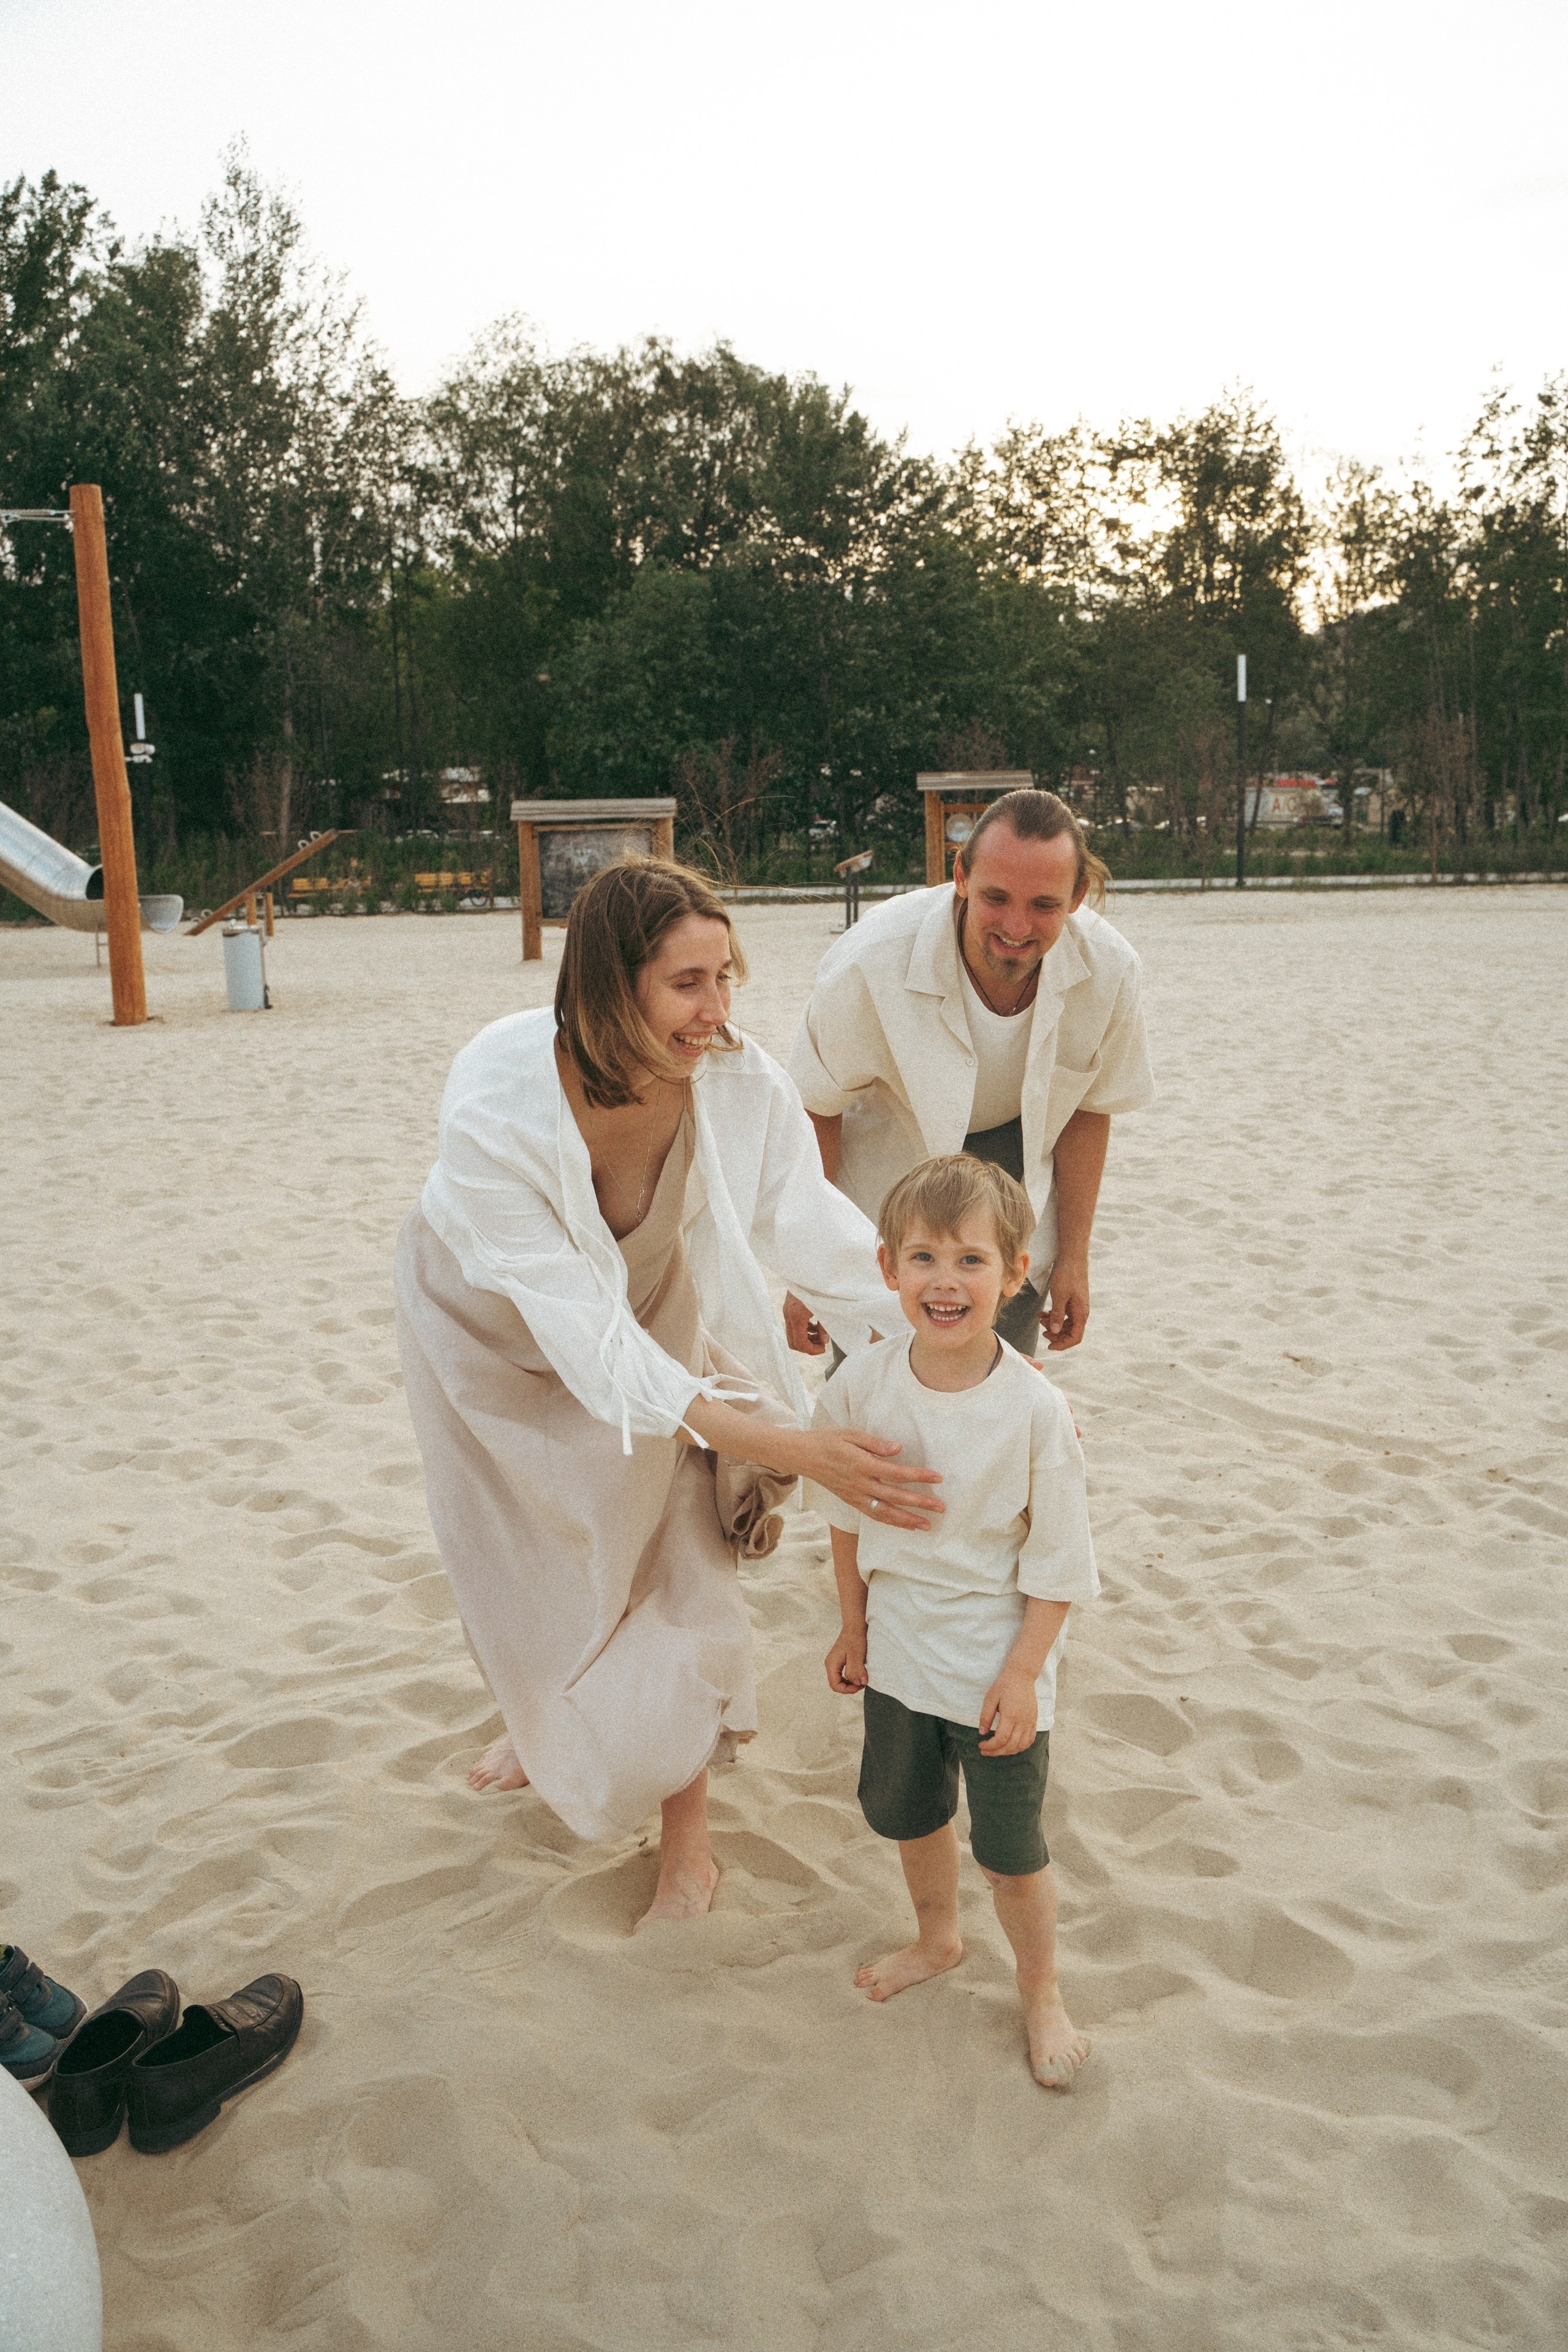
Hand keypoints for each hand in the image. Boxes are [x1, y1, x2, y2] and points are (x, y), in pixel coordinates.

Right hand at [784, 1291, 827, 1354]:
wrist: (809, 1266)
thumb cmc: (820, 1286)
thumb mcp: (826, 1307)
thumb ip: (825, 1326)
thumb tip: (824, 1340)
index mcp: (797, 1315)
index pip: (800, 1343)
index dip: (812, 1350)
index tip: (823, 1348)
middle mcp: (788, 1314)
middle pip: (792, 1342)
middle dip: (807, 1347)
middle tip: (821, 1344)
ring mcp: (786, 1310)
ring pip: (792, 1334)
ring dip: (805, 1339)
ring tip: (821, 1335)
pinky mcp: (789, 1307)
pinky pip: (792, 1325)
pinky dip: (803, 1330)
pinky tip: (815, 1325)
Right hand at [798, 1427, 943, 1530]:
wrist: (802, 1456)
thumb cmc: (827, 1440)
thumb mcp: (850, 1433)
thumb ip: (875, 1442)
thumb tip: (898, 1448)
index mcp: (861, 1464)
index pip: (895, 1473)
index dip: (918, 1477)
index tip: (937, 1478)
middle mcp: (859, 1484)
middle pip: (894, 1497)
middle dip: (919, 1504)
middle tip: (941, 1508)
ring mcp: (854, 1496)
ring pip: (884, 1513)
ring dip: (907, 1521)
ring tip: (927, 1525)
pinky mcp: (851, 1502)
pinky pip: (873, 1515)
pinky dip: (891, 1522)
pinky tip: (905, 1525)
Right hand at [825, 1627, 868, 1692]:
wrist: (855, 1626)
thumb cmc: (855, 1639)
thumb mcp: (856, 1656)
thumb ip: (856, 1671)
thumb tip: (859, 1683)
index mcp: (831, 1664)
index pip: (835, 1685)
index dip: (847, 1690)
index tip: (859, 1687)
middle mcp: (831, 1664)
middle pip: (836, 1684)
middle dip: (849, 1687)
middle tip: (861, 1683)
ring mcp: (835, 1662)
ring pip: (840, 1680)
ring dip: (851, 1682)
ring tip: (861, 1679)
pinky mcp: (840, 1661)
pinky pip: (843, 1674)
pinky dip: (851, 1677)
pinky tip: (858, 1674)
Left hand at [978, 1666, 1038, 1754]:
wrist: (1022, 1675)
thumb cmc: (1004, 1685)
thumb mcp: (990, 1698)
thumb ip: (986, 1716)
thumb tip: (982, 1732)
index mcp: (1011, 1715)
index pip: (1001, 1739)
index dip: (990, 1746)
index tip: (981, 1745)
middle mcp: (1022, 1721)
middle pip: (1011, 1745)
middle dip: (996, 1752)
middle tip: (985, 1751)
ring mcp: (1030, 1722)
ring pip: (1021, 1745)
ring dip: (1008, 1751)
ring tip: (997, 1750)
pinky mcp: (1034, 1720)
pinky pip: (1030, 1740)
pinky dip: (1021, 1747)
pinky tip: (1011, 1746)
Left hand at [1044, 1256, 1088, 1351]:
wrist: (1072, 1258)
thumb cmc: (1067, 1275)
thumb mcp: (1059, 1296)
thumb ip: (1058, 1315)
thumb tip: (1056, 1332)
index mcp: (1081, 1313)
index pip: (1075, 1337)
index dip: (1063, 1345)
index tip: (1049, 1346)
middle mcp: (1081, 1312)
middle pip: (1071, 1332)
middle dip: (1056, 1335)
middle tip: (1043, 1332)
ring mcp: (1077, 1307)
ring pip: (1066, 1324)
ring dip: (1054, 1324)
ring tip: (1041, 1320)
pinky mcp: (1072, 1301)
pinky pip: (1064, 1314)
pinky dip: (1054, 1315)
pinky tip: (1043, 1313)